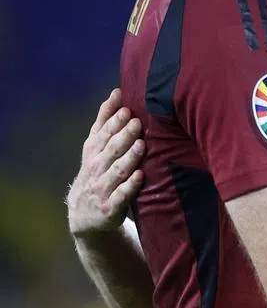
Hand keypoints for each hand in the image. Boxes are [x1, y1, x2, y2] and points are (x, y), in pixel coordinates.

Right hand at [68, 89, 145, 237]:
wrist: (84, 215)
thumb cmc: (97, 172)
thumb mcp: (95, 147)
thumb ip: (105, 120)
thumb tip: (117, 91)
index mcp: (94, 152)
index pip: (103, 135)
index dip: (114, 122)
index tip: (127, 109)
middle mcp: (97, 168)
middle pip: (111, 150)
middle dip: (123, 136)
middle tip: (137, 122)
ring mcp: (103, 188)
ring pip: (117, 171)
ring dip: (129, 158)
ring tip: (141, 145)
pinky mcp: (111, 208)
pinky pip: (121, 196)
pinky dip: (130, 186)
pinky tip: (140, 175)